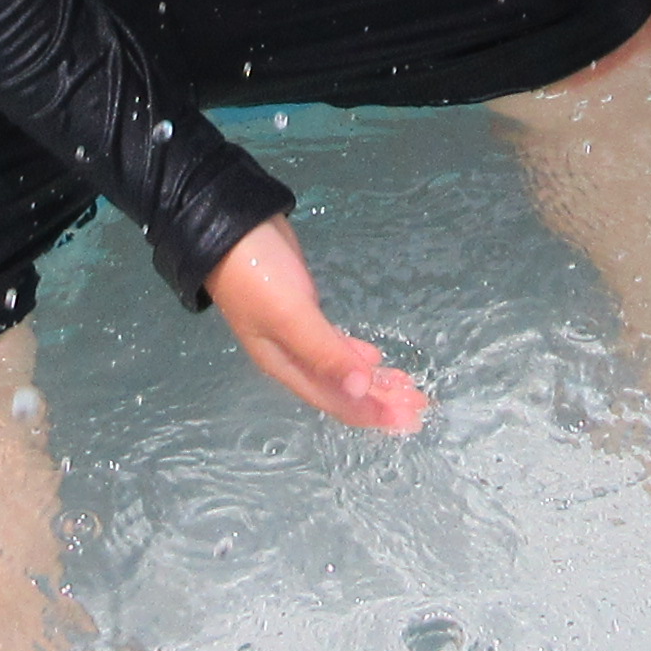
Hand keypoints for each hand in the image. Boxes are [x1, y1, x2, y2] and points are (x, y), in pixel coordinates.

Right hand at [204, 218, 426, 431]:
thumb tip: (361, 390)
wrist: (229, 229)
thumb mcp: (289, 315)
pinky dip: (358, 357)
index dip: (373, 413)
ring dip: (375, 382)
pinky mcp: (306, 312)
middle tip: (420, 407)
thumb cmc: (256, 275)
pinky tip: (375, 360)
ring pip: (343, 370)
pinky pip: (338, 347)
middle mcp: (293, 358)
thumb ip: (324, 352)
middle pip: (343, 390)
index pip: (336, 401)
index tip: (408, 421)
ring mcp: (298, 335)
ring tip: (408, 389)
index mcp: (286, 366)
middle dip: (381, 401)